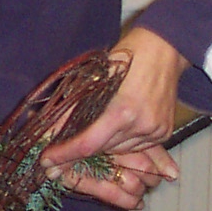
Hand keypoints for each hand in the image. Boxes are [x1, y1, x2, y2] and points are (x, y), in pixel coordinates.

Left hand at [39, 26, 186, 210]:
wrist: (164, 49)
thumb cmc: (127, 57)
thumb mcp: (95, 78)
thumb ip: (71, 108)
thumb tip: (47, 131)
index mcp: (122, 111)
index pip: (88, 144)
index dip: (65, 155)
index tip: (47, 161)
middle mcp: (141, 125)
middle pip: (102, 150)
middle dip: (81, 150)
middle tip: (62, 148)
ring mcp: (155, 131)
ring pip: (119, 151)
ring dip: (103, 145)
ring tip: (94, 130)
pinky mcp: (164, 132)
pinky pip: (136, 146)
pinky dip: (122, 141)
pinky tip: (117, 127)